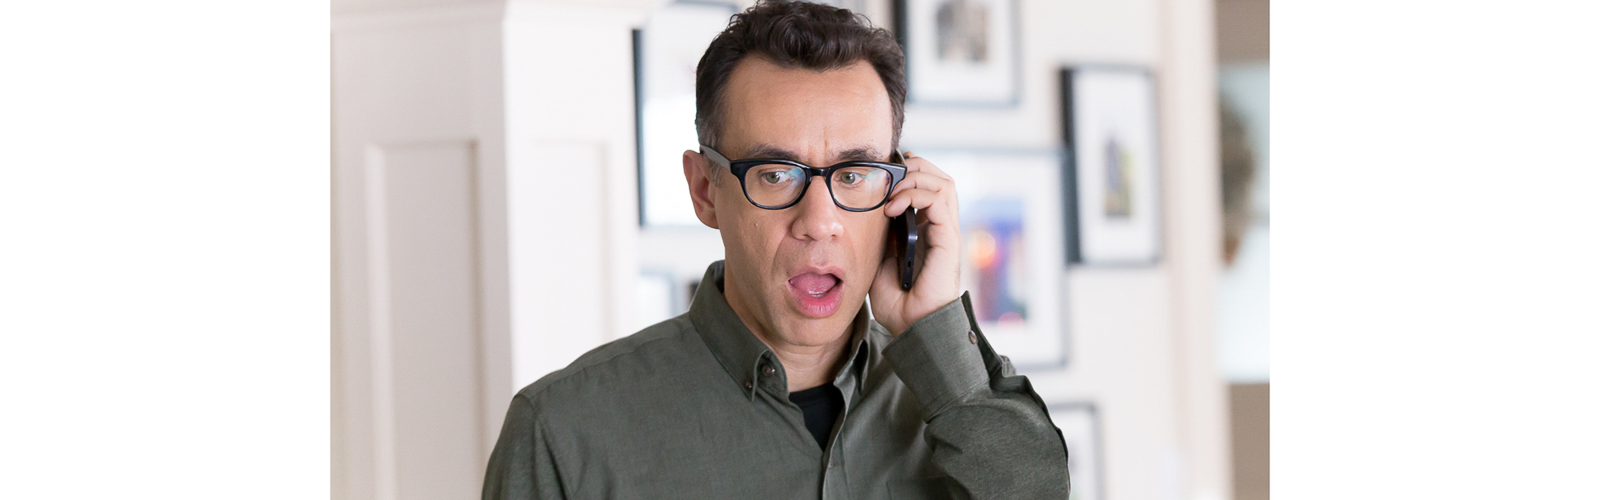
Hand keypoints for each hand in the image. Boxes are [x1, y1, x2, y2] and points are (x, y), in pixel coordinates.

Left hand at [870, 151, 960, 336]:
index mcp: (927, 230)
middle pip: (939, 178)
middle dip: (914, 167)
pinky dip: (915, 194)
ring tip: (892, 192)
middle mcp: (940, 228)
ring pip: (944, 183)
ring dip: (915, 178)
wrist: (913, 327)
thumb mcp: (880, 260)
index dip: (910, 172)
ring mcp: (946, 232)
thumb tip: (871, 211)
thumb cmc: (899, 302)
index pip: (928, 186)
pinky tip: (893, 207)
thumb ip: (882, 236)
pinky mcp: (948, 239)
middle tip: (889, 176)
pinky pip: (939, 200)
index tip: (885, 172)